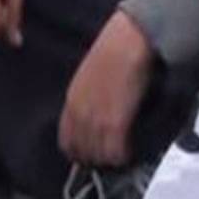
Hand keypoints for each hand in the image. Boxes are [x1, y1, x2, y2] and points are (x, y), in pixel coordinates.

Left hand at [59, 12, 153, 167]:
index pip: (67, 142)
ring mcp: (96, 120)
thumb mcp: (90, 75)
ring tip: (123, 153)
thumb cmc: (113, 49)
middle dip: (96, 158)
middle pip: (82, 153)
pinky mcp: (116, 123)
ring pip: (99, 156)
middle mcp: (79, 115)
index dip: (80, 151)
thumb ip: (87, 98)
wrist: (129, 40)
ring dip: (111, 158)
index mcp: (71, 103)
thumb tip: (96, 113)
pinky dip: (124, 155)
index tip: (94, 152)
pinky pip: (116, 152)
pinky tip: (131, 150)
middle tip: (111, 156)